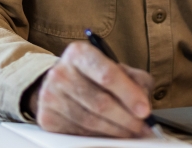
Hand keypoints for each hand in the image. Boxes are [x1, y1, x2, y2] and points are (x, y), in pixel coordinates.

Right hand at [28, 41, 154, 136]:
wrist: (61, 82)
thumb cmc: (93, 74)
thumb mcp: (116, 67)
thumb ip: (135, 80)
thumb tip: (144, 102)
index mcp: (79, 53)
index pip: (107, 75)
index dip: (129, 95)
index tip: (145, 110)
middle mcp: (60, 72)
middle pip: (100, 102)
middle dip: (126, 119)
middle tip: (142, 127)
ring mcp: (50, 96)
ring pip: (90, 121)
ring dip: (115, 131)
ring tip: (130, 132)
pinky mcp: (47, 117)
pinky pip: (78, 133)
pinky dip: (99, 137)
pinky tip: (110, 133)